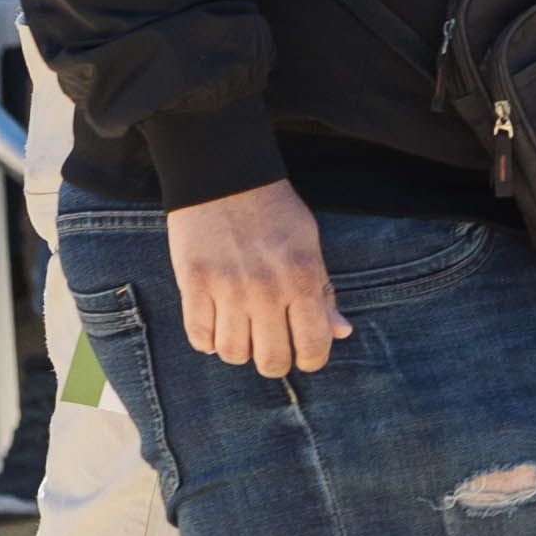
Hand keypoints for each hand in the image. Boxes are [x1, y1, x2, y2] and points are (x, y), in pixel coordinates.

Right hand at [168, 180, 348, 376]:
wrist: (223, 174)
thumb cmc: (273, 210)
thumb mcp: (308, 244)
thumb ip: (323, 291)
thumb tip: (341, 331)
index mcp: (302, 277)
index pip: (313, 345)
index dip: (311, 360)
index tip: (304, 355)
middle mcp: (266, 288)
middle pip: (271, 361)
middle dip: (272, 362)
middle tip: (268, 346)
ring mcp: (227, 287)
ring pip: (232, 354)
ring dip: (237, 348)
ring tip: (239, 328)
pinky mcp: (194, 283)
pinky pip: (199, 337)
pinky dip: (207, 338)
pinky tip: (214, 321)